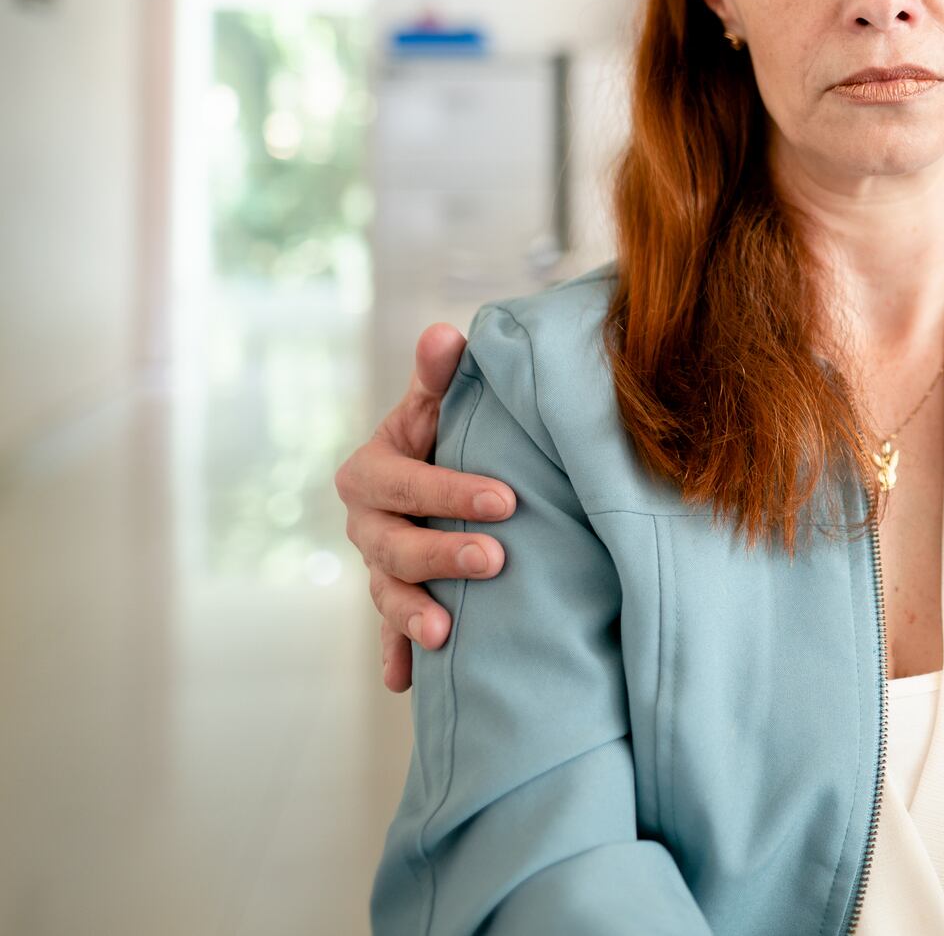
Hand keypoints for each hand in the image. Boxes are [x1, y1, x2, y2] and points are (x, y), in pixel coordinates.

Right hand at [336, 322, 515, 691]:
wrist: (430, 474)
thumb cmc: (442, 433)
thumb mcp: (437, 404)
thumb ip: (440, 375)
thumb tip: (448, 332)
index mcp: (371, 472)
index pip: (407, 483)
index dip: (451, 491)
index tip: (505, 500)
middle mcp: (365, 524)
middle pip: (394, 546)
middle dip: (441, 554)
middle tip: (495, 560)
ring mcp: (375, 568)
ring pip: (386, 594)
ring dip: (411, 616)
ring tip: (445, 632)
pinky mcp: (392, 601)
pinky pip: (388, 637)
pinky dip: (396, 657)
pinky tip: (405, 684)